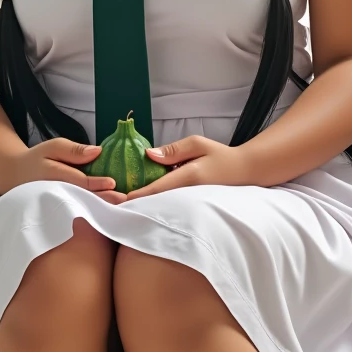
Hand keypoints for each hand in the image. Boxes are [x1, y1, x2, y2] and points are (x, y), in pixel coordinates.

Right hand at [9, 138, 127, 204]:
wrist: (14, 177)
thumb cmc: (38, 159)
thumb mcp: (53, 147)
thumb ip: (74, 150)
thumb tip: (98, 151)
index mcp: (51, 175)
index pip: (76, 180)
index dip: (95, 182)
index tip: (113, 182)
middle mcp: (53, 193)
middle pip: (81, 198)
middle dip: (103, 200)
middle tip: (122, 200)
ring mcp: (55, 206)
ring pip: (80, 207)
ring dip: (100, 208)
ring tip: (119, 208)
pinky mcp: (58, 212)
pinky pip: (76, 211)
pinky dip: (92, 211)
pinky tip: (107, 212)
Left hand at [124, 135, 250, 199]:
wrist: (243, 173)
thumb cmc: (220, 156)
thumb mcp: (197, 144)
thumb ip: (173, 150)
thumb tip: (148, 155)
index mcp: (188, 178)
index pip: (154, 190)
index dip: (132, 196)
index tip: (113, 196)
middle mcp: (186, 195)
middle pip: (153, 203)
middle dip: (131, 203)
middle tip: (108, 201)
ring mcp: (188, 204)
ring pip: (158, 206)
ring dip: (140, 204)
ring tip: (118, 202)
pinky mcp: (189, 207)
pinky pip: (167, 205)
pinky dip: (152, 202)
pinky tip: (140, 199)